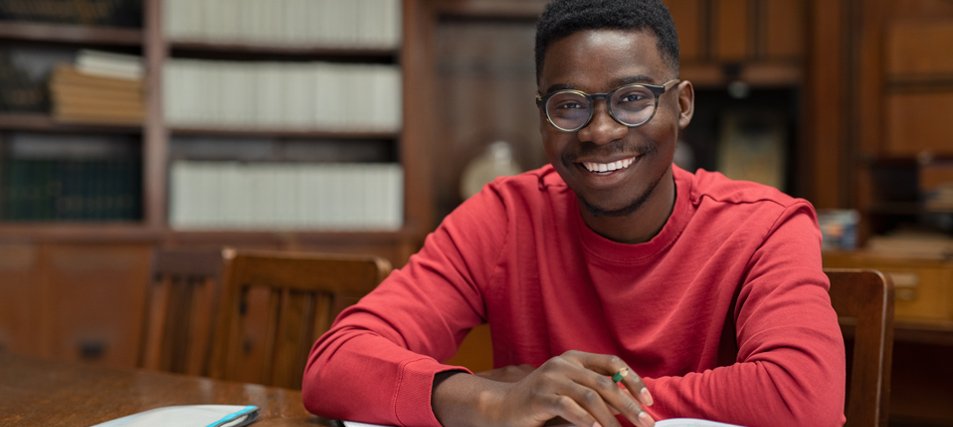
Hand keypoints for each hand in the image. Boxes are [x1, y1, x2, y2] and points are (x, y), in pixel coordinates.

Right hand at [433, 350, 654, 426]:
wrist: (504, 407)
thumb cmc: (542, 401)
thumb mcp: (571, 390)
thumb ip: (594, 390)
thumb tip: (630, 403)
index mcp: (574, 358)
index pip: (612, 363)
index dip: (633, 380)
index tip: (648, 401)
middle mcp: (563, 363)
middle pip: (606, 383)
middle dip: (629, 406)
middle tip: (645, 423)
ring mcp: (550, 378)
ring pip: (591, 397)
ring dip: (611, 419)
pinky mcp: (540, 396)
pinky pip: (569, 407)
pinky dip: (586, 421)